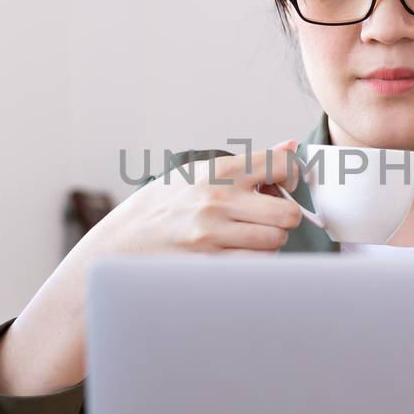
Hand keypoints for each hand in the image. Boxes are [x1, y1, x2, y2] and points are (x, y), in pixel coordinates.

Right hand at [86, 138, 305, 255]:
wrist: (121, 241)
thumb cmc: (163, 206)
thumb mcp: (198, 173)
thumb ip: (248, 163)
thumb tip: (291, 148)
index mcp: (218, 171)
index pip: (282, 165)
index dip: (292, 177)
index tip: (283, 186)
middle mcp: (217, 200)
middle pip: (288, 213)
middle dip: (284, 218)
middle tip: (268, 218)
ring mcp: (213, 234)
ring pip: (275, 242)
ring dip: (270, 242)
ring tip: (249, 237)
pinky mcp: (209, 264)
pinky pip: (257, 266)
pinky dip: (256, 262)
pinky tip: (239, 254)